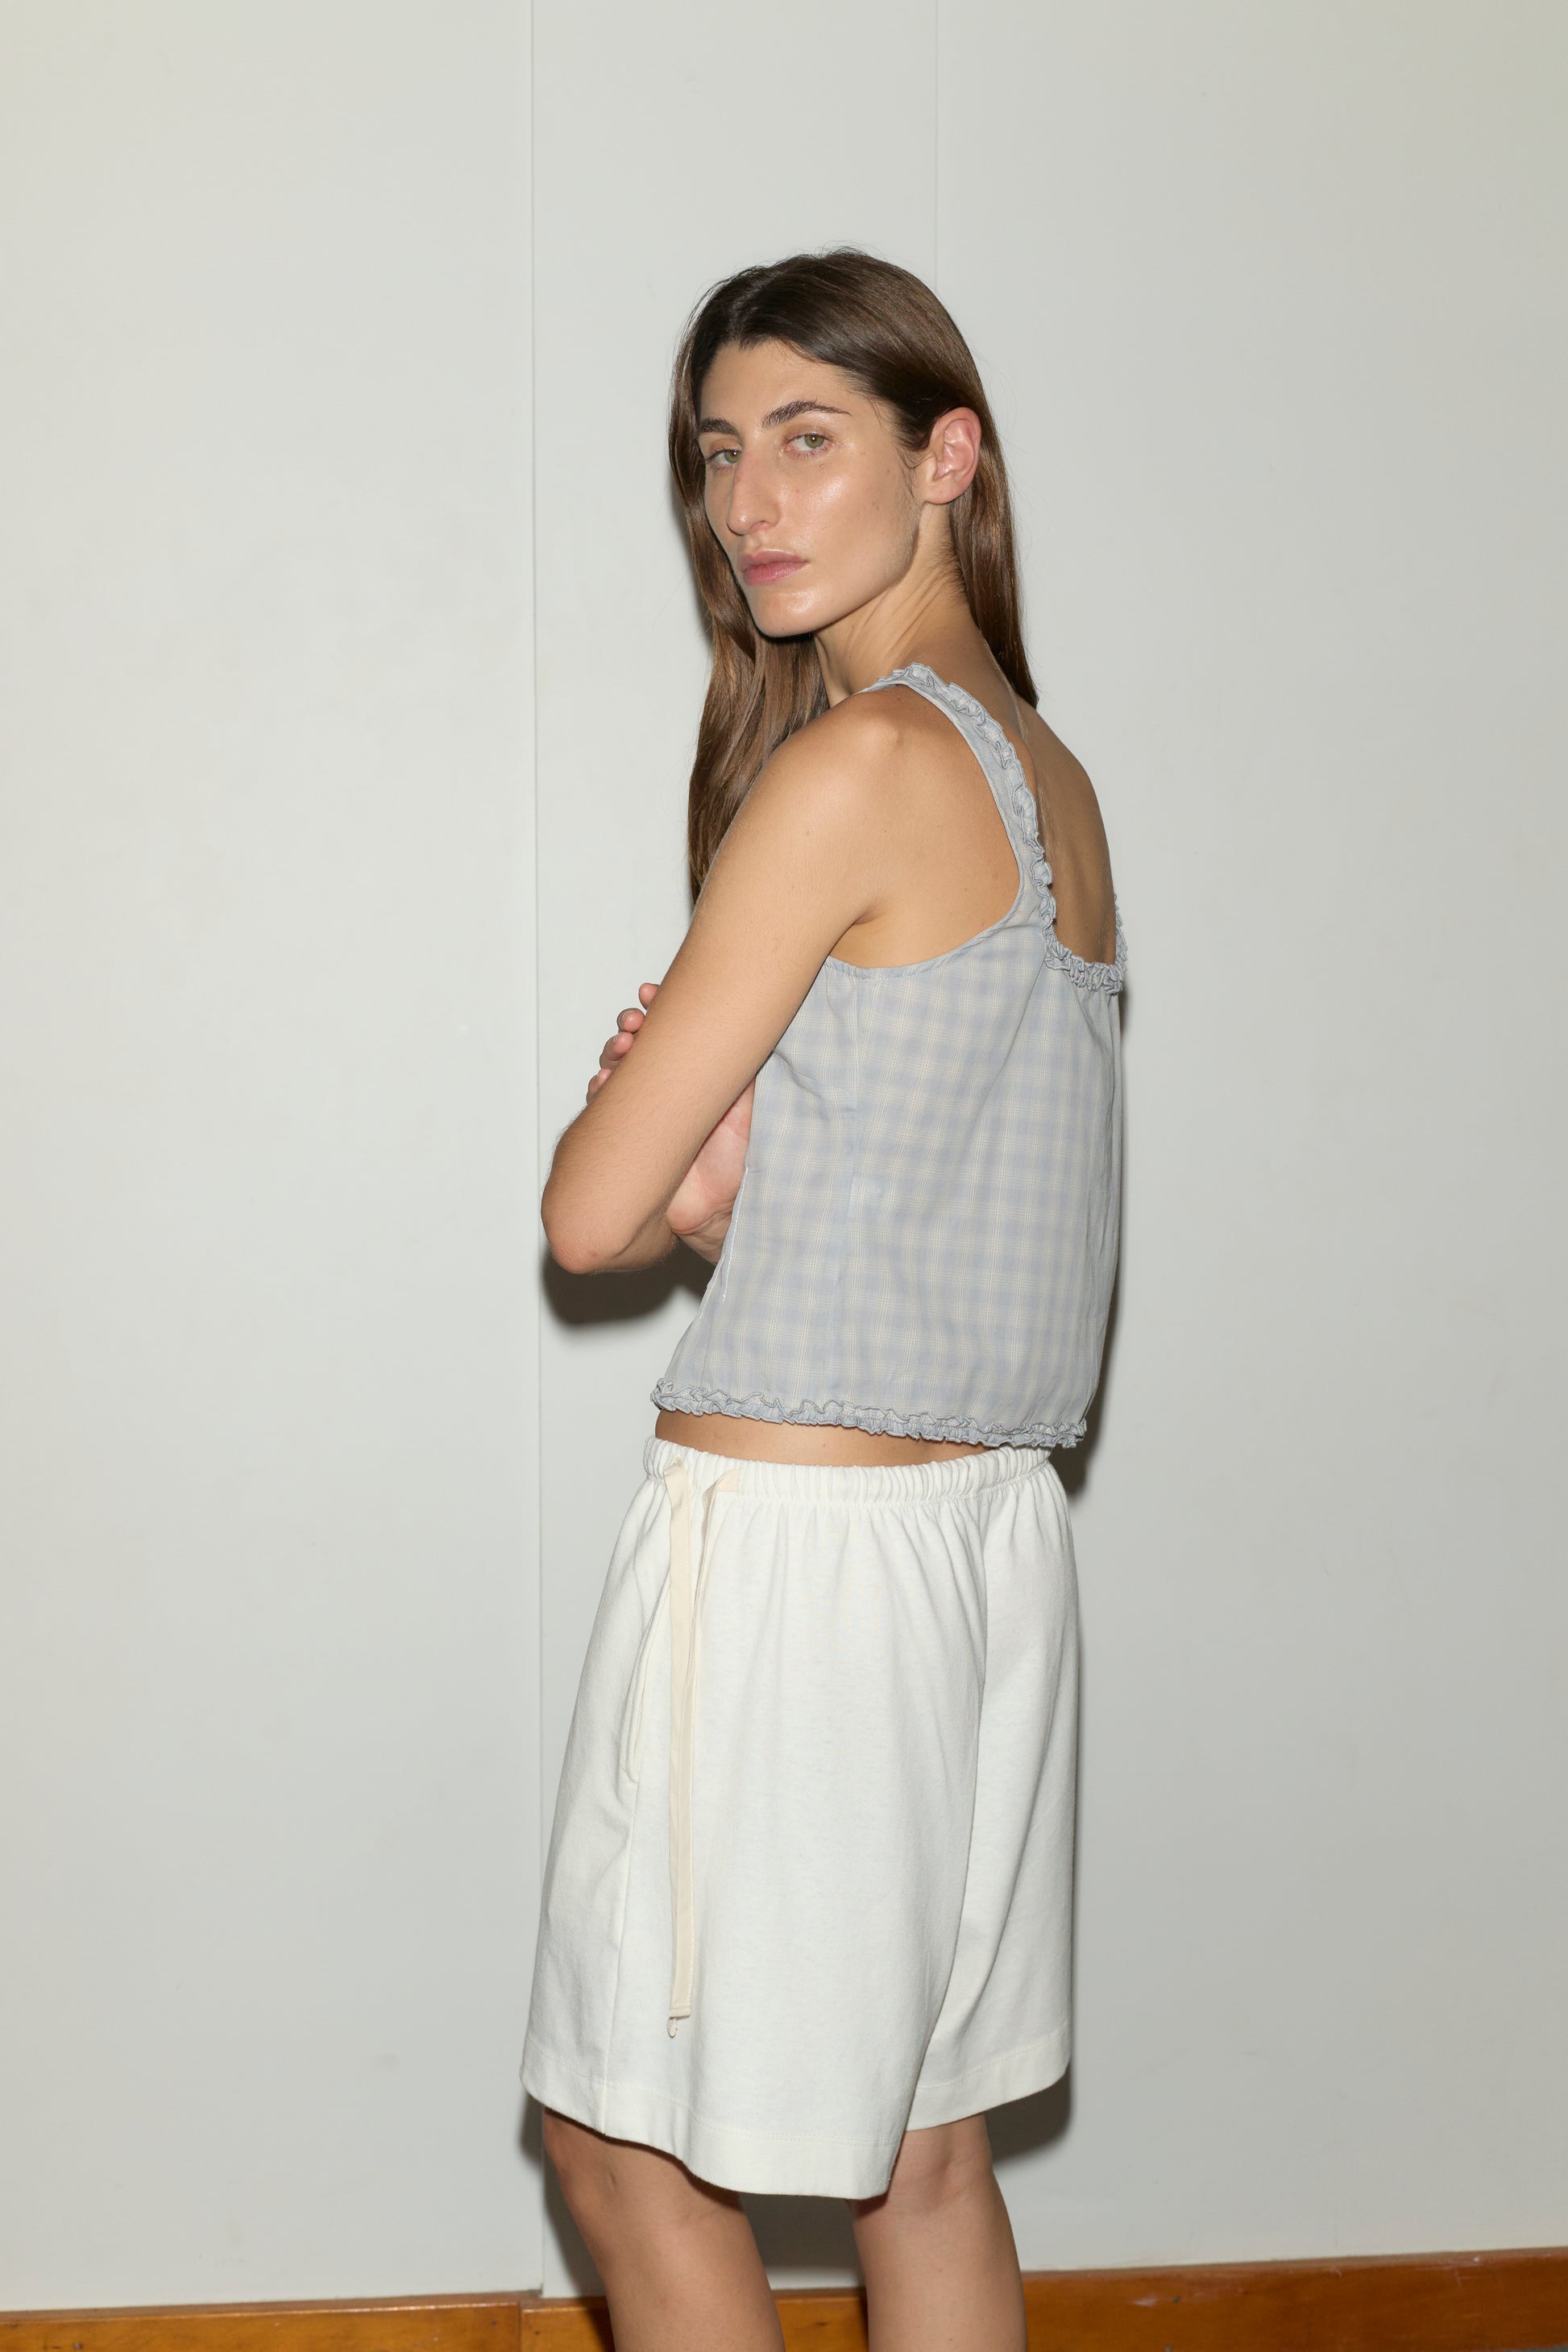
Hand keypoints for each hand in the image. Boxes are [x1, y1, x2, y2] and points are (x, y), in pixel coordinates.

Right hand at [588, 983, 753, 1259]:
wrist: (716, 1208)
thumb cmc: (733, 1159)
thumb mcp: (744, 1107)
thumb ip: (742, 1072)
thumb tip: (745, 1029)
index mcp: (692, 1074)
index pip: (670, 1032)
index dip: (657, 1008)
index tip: (650, 994)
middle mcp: (665, 1087)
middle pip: (638, 1044)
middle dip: (630, 1026)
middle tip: (632, 1023)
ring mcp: (642, 1108)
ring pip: (618, 1067)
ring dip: (613, 1052)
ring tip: (621, 1049)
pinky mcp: (625, 1132)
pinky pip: (603, 1104)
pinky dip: (600, 1089)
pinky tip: (603, 1082)